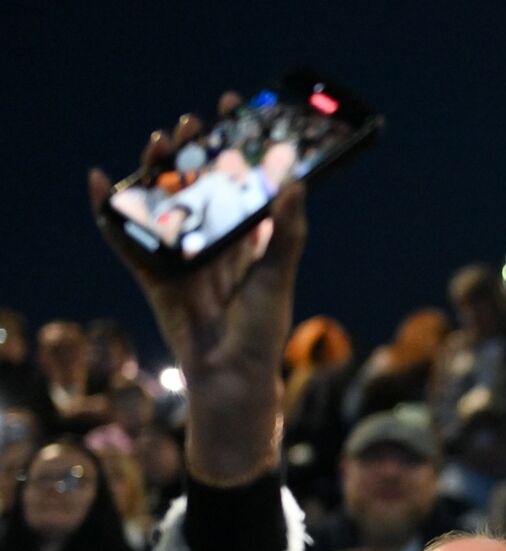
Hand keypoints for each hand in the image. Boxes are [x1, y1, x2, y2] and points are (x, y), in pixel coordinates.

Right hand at [89, 95, 305, 483]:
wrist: (231, 379)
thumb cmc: (261, 332)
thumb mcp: (278, 276)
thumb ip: (288, 231)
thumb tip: (296, 182)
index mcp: (249, 241)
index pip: (242, 181)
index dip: (236, 144)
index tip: (233, 108)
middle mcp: (214, 244)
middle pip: (198, 187)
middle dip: (192, 152)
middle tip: (190, 124)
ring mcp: (181, 259)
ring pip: (164, 204)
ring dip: (156, 172)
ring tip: (157, 143)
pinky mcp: (153, 276)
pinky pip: (127, 239)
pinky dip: (110, 212)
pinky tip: (100, 182)